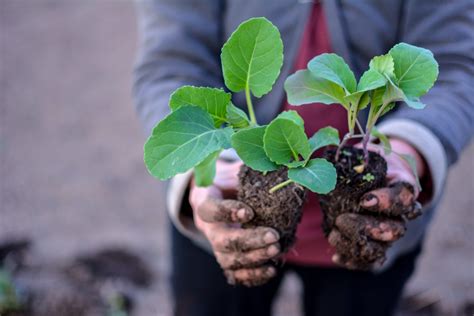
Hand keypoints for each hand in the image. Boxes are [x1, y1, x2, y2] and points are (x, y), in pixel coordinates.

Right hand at [189, 160, 280, 285]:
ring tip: (276, 250)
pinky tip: (272, 269)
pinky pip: (235, 274)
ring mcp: (215, 245)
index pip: (210, 209)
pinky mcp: (226, 258)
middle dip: (249, 240)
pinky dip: (252, 276)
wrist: (219, 195)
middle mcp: (207, 226)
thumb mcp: (235, 169)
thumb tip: (280, 165)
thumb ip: (250, 169)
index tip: (249, 211)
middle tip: (273, 236)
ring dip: (253, 259)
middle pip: (221, 241)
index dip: (227, 212)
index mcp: (205, 200)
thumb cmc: (230, 179)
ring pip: (228, 260)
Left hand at [329, 139, 424, 268]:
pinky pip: (370, 262)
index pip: (404, 198)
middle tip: (341, 219)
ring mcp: (390, 233)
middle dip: (366, 228)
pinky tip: (337, 256)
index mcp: (403, 187)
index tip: (364, 200)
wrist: (375, 177)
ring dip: (355, 245)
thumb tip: (317, 165)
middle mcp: (402, 215)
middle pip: (395, 230)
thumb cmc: (368, 164)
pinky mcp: (377, 245)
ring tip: (333, 234)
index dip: (387, 202)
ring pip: (382, 249)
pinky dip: (353, 261)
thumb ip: (350, 160)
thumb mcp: (363, 156)